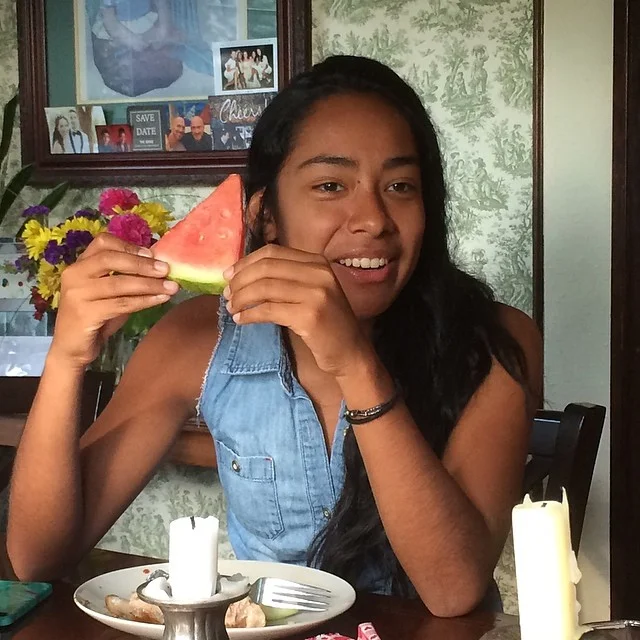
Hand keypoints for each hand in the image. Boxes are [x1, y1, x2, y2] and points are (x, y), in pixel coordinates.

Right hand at [49, 233, 178, 369]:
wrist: (72, 349)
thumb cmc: (95, 318)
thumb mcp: (111, 294)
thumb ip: (126, 278)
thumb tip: (158, 266)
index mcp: (80, 265)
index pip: (102, 243)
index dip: (129, 246)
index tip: (152, 253)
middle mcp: (75, 275)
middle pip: (111, 259)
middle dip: (142, 264)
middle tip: (166, 269)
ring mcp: (77, 294)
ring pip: (119, 283)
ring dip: (149, 284)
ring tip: (171, 287)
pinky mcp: (85, 313)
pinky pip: (121, 304)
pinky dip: (144, 301)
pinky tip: (160, 300)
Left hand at [223, 245, 373, 377]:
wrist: (351, 352)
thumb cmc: (327, 324)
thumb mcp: (312, 292)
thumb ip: (287, 278)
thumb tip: (243, 273)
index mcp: (318, 262)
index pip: (273, 252)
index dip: (246, 262)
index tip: (229, 276)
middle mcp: (319, 273)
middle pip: (266, 268)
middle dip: (240, 281)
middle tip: (227, 295)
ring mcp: (316, 294)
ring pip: (265, 288)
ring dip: (241, 298)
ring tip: (231, 308)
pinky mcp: (310, 316)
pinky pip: (269, 310)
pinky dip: (250, 314)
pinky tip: (241, 320)